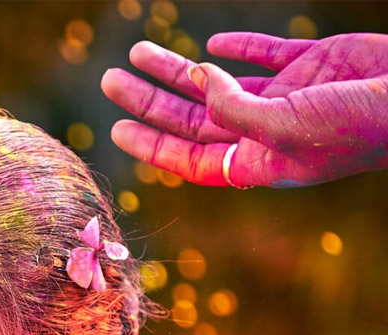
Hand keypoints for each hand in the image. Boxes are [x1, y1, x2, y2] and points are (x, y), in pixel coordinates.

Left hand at [101, 33, 387, 186]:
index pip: (188, 156)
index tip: (115, 127)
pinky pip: (265, 56)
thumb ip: (234, 109)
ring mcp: (288, 97)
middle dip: (149, 98)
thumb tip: (198, 80)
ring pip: (217, 83)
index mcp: (256, 160)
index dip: (150, 143)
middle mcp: (266, 130)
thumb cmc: (354, 124)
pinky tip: (209, 44)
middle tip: (111, 80)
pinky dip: (237, 48)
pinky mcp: (313, 64)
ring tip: (138, 51)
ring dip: (177, 68)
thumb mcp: (283, 126)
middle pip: (191, 116)